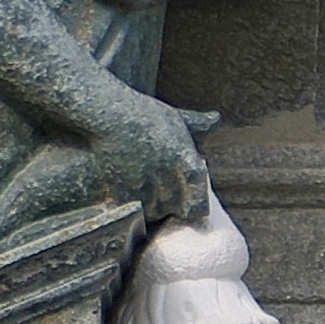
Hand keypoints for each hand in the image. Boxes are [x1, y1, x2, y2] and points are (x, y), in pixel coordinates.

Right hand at [94, 91, 209, 225]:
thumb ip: (198, 123)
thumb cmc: (143, 113)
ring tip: (148, 193)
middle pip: (175, 205)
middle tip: (167, 197)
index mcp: (182, 156)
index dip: (197, 204)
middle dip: (173, 204)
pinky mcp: (122, 189)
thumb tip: (216, 118)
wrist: (108, 115)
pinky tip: (133, 192)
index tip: (194, 206)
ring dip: (155, 206)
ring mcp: (144, 182)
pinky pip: (135, 209)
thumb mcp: (174, 116)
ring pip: (156, 210)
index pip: (198, 192)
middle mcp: (166, 172)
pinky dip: (136, 205)